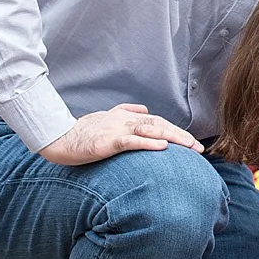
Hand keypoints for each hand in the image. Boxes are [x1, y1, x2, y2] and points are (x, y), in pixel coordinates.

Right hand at [38, 104, 202, 165]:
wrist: (59, 137)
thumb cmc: (84, 131)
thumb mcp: (108, 119)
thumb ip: (127, 112)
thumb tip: (144, 109)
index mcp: (127, 117)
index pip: (158, 123)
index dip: (176, 131)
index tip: (192, 142)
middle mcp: (126, 121)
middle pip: (160, 126)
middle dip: (181, 136)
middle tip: (199, 148)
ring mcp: (117, 130)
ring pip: (151, 131)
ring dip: (173, 138)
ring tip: (190, 147)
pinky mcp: (108, 141)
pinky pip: (131, 141)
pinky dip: (148, 143)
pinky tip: (163, 147)